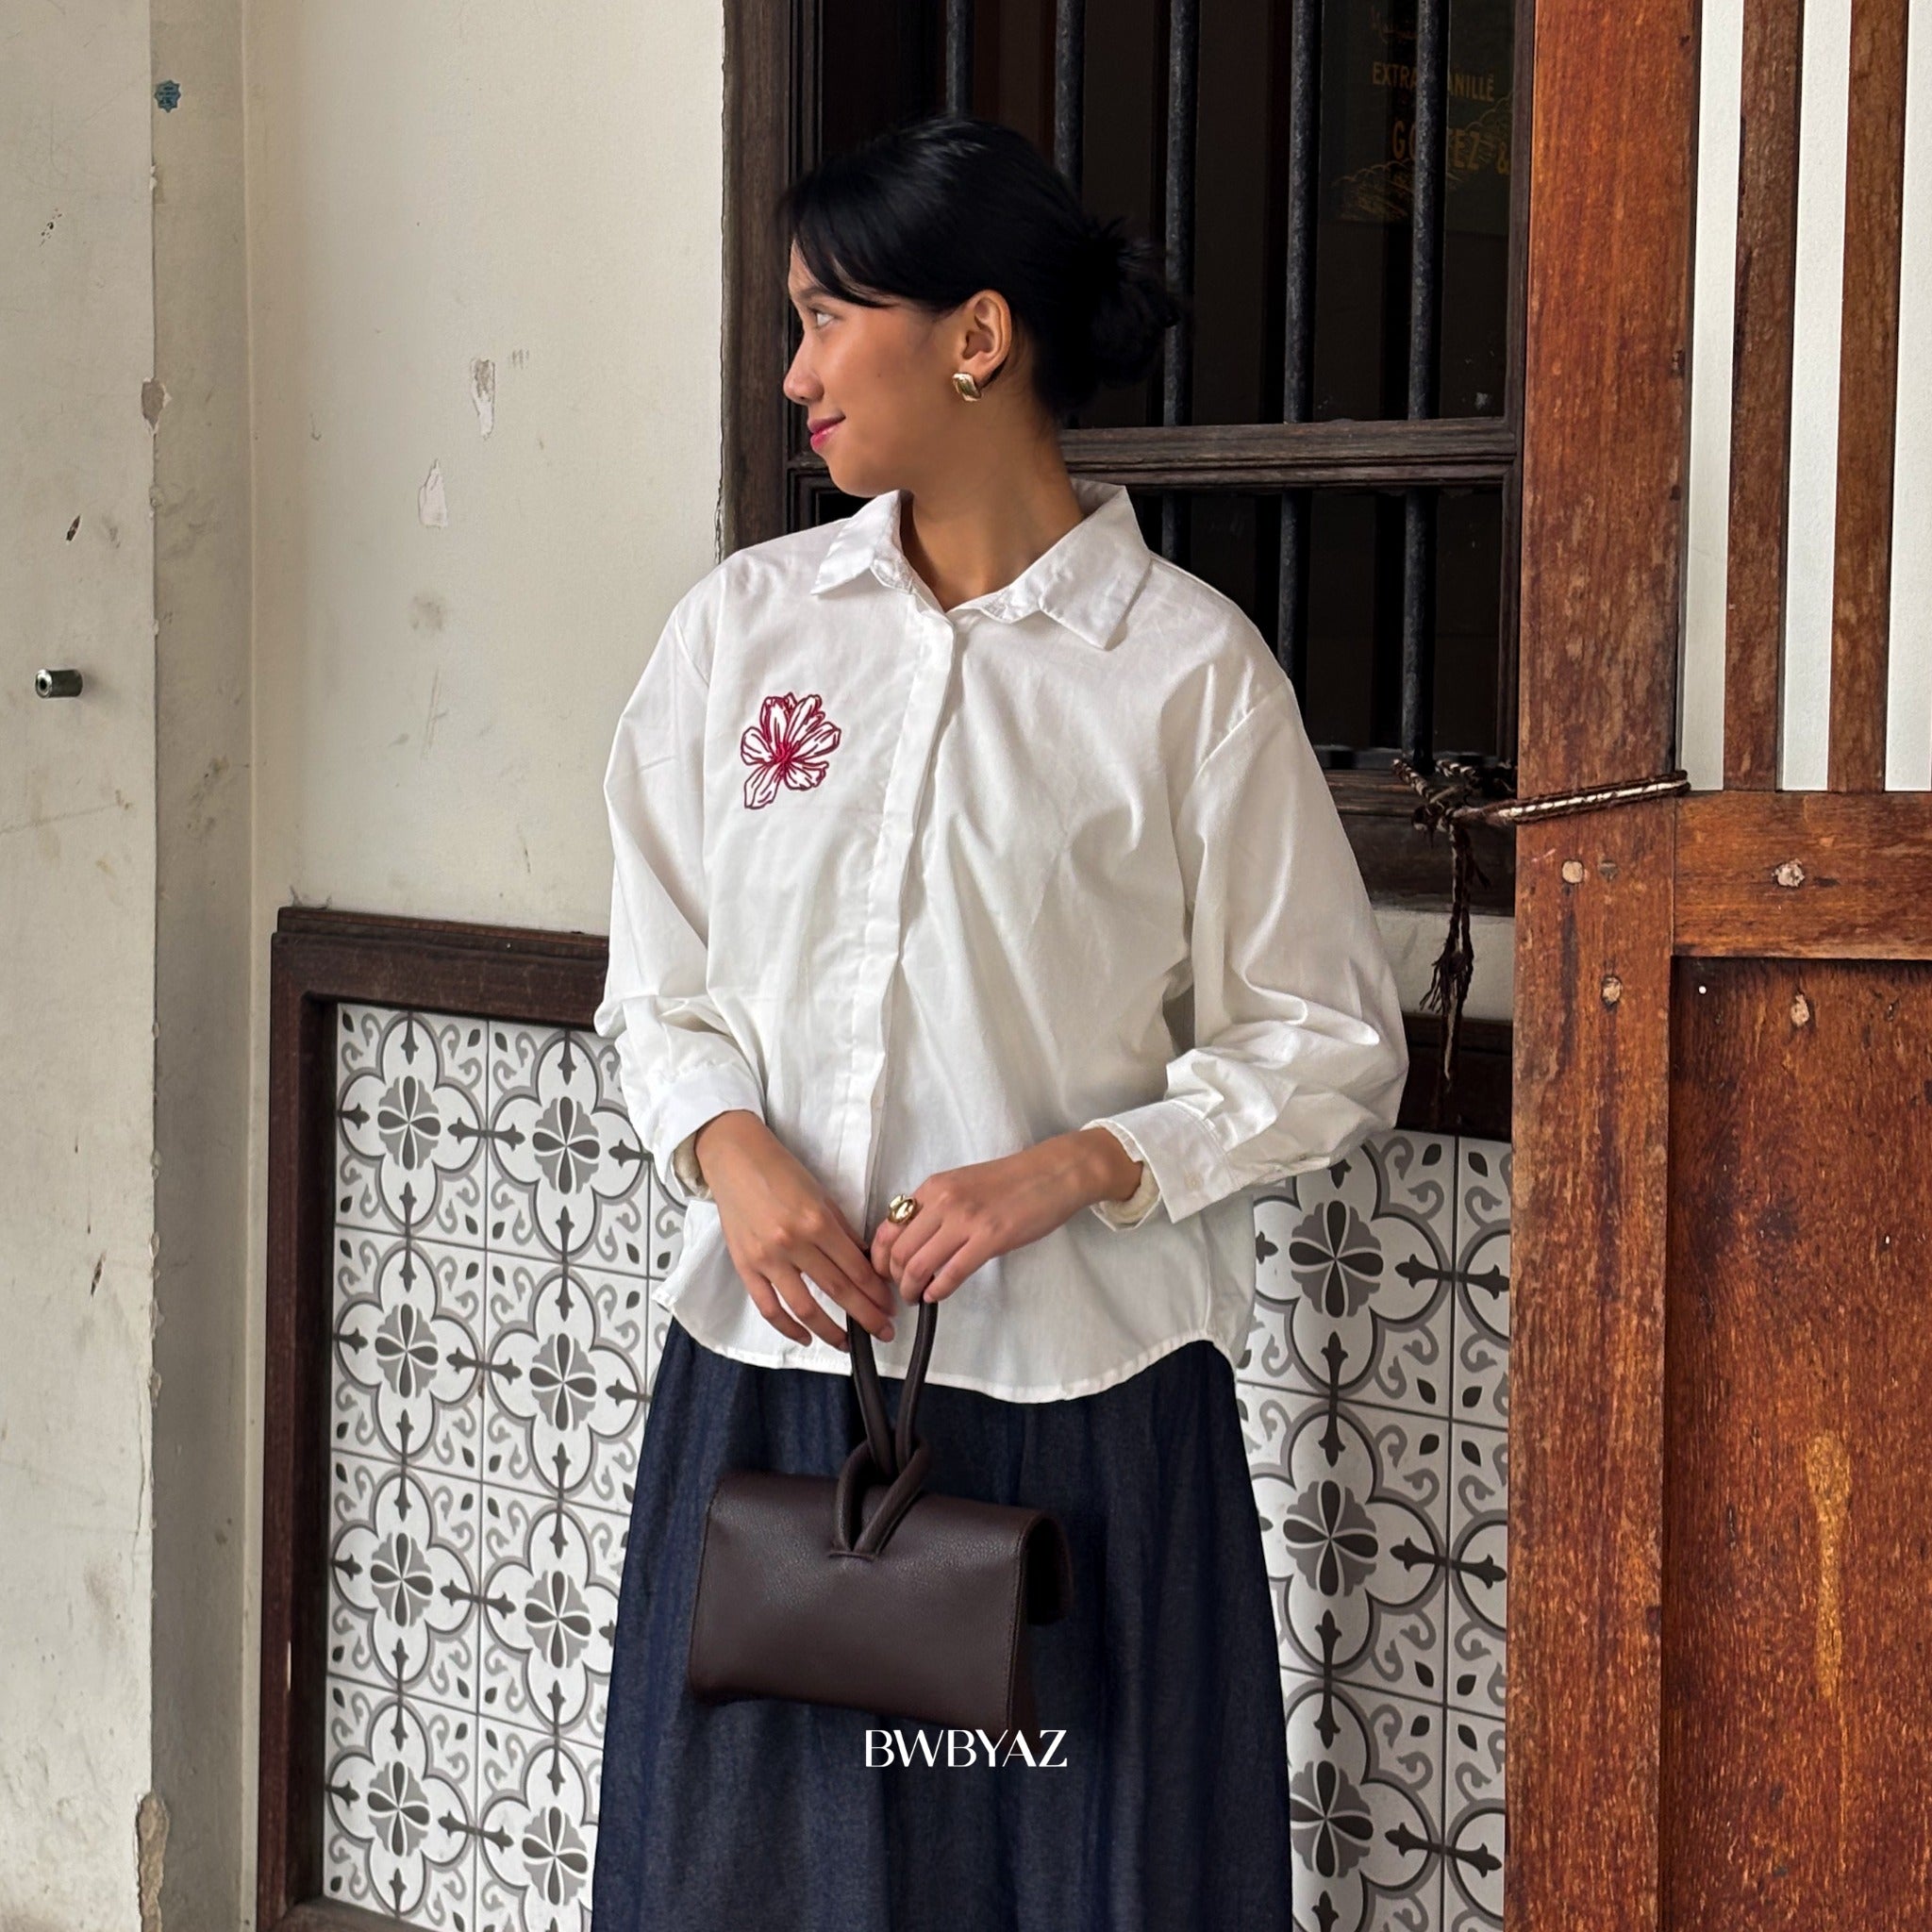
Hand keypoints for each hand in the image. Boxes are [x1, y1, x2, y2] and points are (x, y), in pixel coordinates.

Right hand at [695, 1111, 899, 1350]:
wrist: (735, 1160)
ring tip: (848, 1344)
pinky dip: (787, 1328)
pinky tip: (805, 1337)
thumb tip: (866, 1263)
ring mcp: (767, 1259)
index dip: (876, 1292)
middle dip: (865, 1315)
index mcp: (817, 1222)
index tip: (890, 1308)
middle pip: (837, 1290)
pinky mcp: (745, 1267)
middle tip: (884, 1332)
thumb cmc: (783, 1172)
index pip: (855, 1268)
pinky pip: (768, 1307)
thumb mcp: (822, 1195)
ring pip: (804, 1307)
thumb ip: (843, 1231)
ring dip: (830, 1331)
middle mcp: (793, 1243)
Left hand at [868, 1128, 1146, 1306]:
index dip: (879, 1257)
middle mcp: (943, 1201)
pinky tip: (936, 1297)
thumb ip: (935, 1207)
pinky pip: (952, 1273)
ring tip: (916, 1297)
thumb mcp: (961, 1184)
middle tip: (901, 1291)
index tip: (883, 1273)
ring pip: (919, 1264)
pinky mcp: (990, 1238)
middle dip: (894, 1279)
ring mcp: (966, 1219)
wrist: (1052, 1174)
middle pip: (899, 1250)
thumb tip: (912, 1239)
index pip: (888, 1226)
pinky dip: (937, 1291)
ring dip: (911, 1288)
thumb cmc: (1011, 1181)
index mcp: (933, 1186)